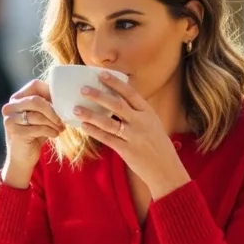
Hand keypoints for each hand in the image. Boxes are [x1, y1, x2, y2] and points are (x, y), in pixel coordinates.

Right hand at [2, 80, 64, 175]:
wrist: (23, 158)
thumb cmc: (35, 135)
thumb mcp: (41, 117)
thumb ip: (48, 105)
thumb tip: (66, 95)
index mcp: (17, 99)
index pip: (35, 85)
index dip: (51, 92)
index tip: (61, 104)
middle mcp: (10, 107)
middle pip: (36, 100)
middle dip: (53, 111)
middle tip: (62, 120)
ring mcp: (10, 119)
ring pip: (38, 115)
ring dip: (54, 123)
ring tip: (60, 128)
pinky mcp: (15, 132)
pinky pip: (39, 128)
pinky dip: (50, 131)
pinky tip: (54, 135)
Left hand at [73, 73, 190, 198]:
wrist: (166, 169)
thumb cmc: (158, 146)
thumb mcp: (153, 124)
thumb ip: (138, 113)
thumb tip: (120, 99)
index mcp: (148, 113)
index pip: (130, 93)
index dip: (115, 83)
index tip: (101, 74)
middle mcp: (141, 122)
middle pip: (117, 105)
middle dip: (99, 95)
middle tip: (83, 89)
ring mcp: (134, 137)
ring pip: (108, 123)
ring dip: (91, 115)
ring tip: (77, 109)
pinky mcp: (127, 151)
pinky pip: (107, 139)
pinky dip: (95, 132)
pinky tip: (84, 126)